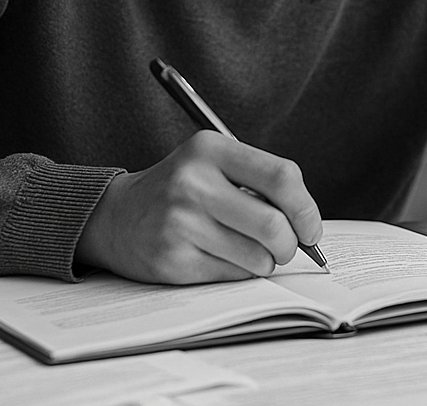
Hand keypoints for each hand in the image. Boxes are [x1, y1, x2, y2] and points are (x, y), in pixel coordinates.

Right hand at [74, 131, 323, 283]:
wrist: (116, 216)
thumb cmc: (181, 190)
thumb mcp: (213, 164)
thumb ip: (259, 183)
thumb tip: (308, 228)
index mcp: (210, 149)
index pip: (282, 177)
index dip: (307, 209)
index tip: (310, 228)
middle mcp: (193, 183)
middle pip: (273, 225)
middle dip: (289, 245)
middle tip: (284, 248)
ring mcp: (180, 223)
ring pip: (257, 258)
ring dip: (263, 262)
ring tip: (245, 250)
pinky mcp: (172, 260)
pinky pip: (232, 277)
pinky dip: (237, 273)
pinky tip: (217, 257)